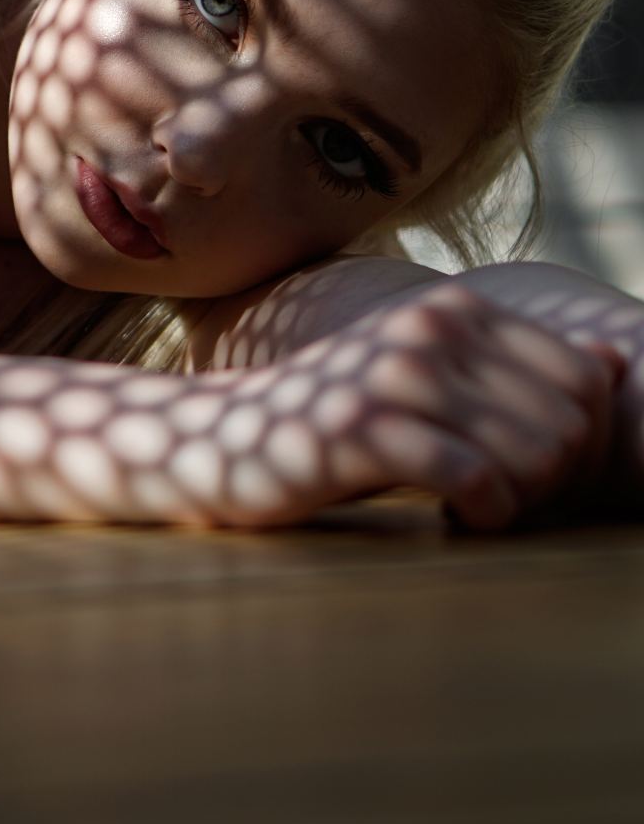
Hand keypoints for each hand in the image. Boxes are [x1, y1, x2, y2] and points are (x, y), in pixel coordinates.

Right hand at [201, 282, 621, 529]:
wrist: (218, 437)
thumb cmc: (340, 420)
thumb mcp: (431, 377)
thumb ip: (518, 366)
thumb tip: (617, 364)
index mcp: (457, 307)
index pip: (585, 379)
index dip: (582, 442)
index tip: (534, 473)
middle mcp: (431, 326)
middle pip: (568, 422)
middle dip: (555, 478)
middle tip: (506, 498)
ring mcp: (395, 373)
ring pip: (533, 452)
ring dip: (522, 500)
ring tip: (482, 507)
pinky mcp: (363, 428)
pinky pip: (475, 480)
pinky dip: (483, 512)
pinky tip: (456, 517)